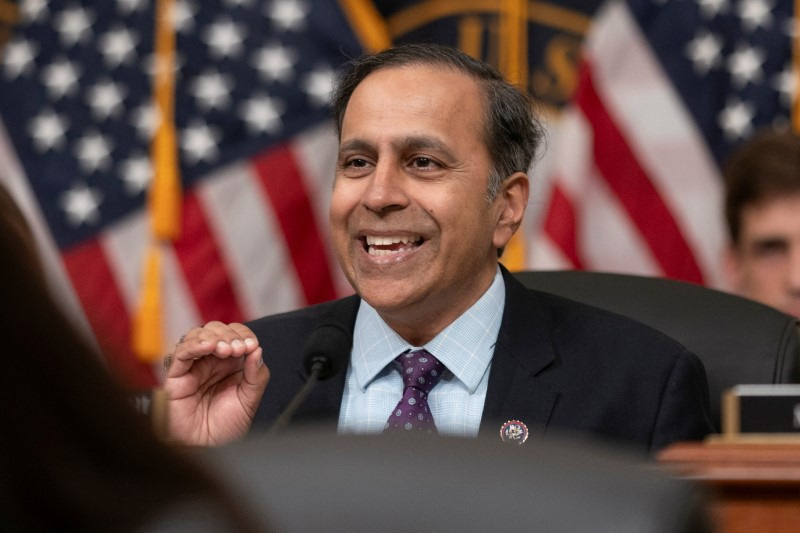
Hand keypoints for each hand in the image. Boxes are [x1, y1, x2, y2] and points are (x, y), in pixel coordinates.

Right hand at [163, 321, 268, 445]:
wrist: (206, 450)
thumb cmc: (224, 428)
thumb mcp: (250, 401)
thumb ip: (256, 375)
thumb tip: (258, 350)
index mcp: (230, 364)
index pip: (235, 335)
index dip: (244, 334)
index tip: (251, 345)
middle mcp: (211, 362)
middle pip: (216, 330)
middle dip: (230, 334)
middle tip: (240, 348)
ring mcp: (194, 367)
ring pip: (198, 336)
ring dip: (214, 336)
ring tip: (226, 349)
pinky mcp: (177, 375)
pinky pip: (182, 353)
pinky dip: (195, 345)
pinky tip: (208, 346)